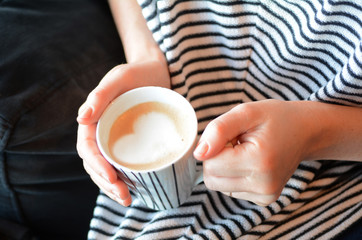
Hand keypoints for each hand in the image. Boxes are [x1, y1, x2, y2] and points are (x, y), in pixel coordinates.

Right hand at [76, 60, 169, 205]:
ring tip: (128, 200)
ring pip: (106, 167)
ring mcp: (113, 137)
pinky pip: (121, 163)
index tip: (112, 178)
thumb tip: (81, 118)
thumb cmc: (137, 72)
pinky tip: (134, 189)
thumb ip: (101, 94)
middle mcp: (100, 130)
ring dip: (113, 186)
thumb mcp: (120, 78)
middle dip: (106, 183)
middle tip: (124, 196)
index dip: (96, 165)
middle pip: (95, 162)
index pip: (87, 147)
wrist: (155, 71)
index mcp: (93, 118)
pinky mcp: (127, 141)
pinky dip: (124, 179)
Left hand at [193, 99, 312, 205]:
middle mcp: (264, 185)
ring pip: (219, 185)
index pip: (210, 164)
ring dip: (225, 167)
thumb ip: (218, 130)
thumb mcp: (246, 113)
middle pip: (211, 178)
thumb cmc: (275, 118)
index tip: (232, 135)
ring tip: (245, 151)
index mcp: (259, 161)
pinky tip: (251, 162)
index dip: (214, 146)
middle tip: (237, 143)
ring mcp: (266, 195)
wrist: (305, 131)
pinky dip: (234, 175)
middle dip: (217, 158)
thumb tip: (198, 154)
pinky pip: (231, 190)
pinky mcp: (265, 199)